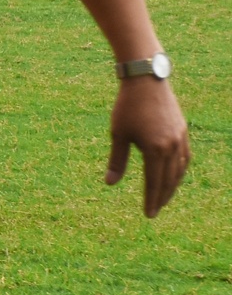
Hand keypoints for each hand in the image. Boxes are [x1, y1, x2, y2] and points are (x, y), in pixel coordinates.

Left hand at [107, 76, 189, 216]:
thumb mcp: (118, 134)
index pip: (154, 183)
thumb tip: (110, 184)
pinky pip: (184, 157)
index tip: (148, 214)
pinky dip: (179, 170)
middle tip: (155, 210)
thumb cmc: (127, 107)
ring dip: (172, 185)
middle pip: (169, 180)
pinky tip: (173, 174)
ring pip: (179, 170)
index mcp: (155, 150)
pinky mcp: (183, 131)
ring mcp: (180, 138)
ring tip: (163, 196)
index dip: (151, 200)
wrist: (146, 80)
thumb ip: (117, 161)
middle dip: (162, 197)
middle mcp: (171, 147)